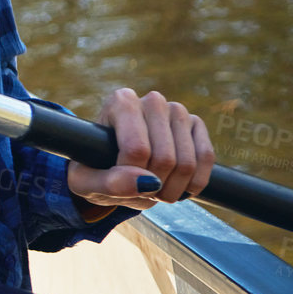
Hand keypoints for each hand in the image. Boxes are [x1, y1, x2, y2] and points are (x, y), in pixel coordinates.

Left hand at [67, 88, 214, 209]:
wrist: (113, 165)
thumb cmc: (95, 169)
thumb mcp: (86, 182)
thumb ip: (109, 183)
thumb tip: (146, 182)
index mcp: (121, 103)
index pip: (137, 149)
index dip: (132, 177)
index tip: (119, 182)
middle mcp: (152, 101)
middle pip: (165, 158)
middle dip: (154, 187)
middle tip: (140, 192)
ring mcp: (177, 111)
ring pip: (187, 162)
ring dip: (173, 189)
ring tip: (154, 191)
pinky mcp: (196, 124)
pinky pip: (206, 159)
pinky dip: (194, 184)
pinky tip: (176, 187)